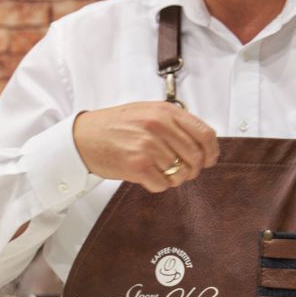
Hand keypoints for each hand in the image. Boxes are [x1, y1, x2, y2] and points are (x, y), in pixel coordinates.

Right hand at [72, 102, 218, 193]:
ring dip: (173, 178)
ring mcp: (149, 146)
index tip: (209, 160)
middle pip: (196, 157)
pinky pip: (162, 184)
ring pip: (180, 174)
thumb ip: (174, 123)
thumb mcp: (148, 112)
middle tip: (182, 171)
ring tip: (159, 171)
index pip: (205, 134)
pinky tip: (147, 176)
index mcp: (166, 112)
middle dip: (192, 169)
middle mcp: (159, 126)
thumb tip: (203, 143)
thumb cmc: (114, 126)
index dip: (212, 151)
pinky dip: (157, 185)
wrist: (83, 137)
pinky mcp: (137, 165)